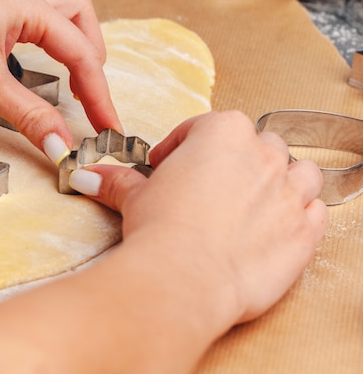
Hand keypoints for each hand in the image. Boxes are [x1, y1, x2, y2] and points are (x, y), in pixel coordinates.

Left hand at [0, 0, 121, 164]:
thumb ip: (30, 116)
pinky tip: (37, 53)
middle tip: (91, 97)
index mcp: (27, 4)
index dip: (98, 93)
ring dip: (74, 36)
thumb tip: (63, 148)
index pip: (80, 52)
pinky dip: (47, 32)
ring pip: (59, 6)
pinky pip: (33, 11)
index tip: (107, 127)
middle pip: (80, 16)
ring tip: (76, 70)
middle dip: (92, 57)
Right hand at [69, 110, 327, 325]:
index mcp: (221, 133)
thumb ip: (118, 180)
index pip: (203, 127)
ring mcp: (289, 191)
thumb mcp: (135, 197)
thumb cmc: (162, 230)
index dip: (182, 146)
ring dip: (282, 181)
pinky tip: (276, 226)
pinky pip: (316, 209)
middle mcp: (262, 154)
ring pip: (299, 171)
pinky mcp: (304, 230)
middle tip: (211, 186)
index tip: (169, 165)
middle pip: (258, 144)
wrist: (184, 277)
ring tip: (255, 201)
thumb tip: (90, 176)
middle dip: (238, 160)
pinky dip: (302, 214)